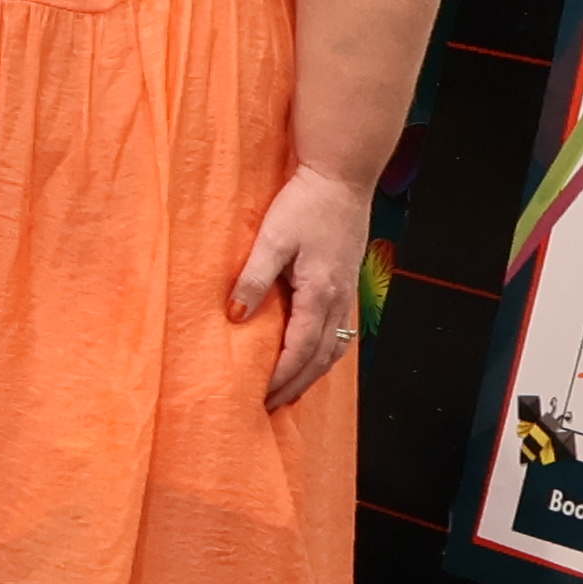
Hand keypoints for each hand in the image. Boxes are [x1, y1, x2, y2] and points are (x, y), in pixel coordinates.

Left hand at [231, 165, 380, 407]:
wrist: (341, 176)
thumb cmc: (304, 203)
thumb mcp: (272, 239)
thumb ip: (253, 278)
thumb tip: (235, 316)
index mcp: (320, 292)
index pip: (299, 349)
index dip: (280, 377)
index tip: (259, 397)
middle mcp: (339, 299)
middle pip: (320, 357)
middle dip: (295, 385)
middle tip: (270, 407)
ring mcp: (347, 292)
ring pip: (335, 347)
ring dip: (313, 374)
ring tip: (290, 393)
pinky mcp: (347, 283)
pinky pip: (341, 331)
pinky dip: (327, 354)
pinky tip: (313, 359)